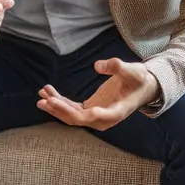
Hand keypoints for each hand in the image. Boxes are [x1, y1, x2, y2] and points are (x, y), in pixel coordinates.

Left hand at [37, 58, 160, 130]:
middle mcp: (103, 119)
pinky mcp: (91, 109)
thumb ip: (117, 67)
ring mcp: (96, 116)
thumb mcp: (133, 70)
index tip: (57, 103)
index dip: (75, 113)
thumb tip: (97, 65)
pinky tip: (48, 93)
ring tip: (42, 94)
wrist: (142, 87)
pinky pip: (73, 109)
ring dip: (56, 106)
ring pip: (72, 115)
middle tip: (44, 99)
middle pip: (77, 118)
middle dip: (59, 109)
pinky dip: (60, 102)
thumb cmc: (139, 79)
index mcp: (115, 112)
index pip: (93, 116)